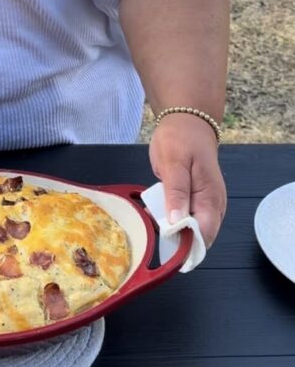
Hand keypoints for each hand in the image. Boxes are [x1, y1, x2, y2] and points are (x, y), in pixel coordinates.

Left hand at [149, 113, 226, 246]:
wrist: (188, 122)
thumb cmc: (180, 140)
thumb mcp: (173, 163)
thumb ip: (176, 193)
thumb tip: (177, 222)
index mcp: (211, 199)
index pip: (204, 235)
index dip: (186, 244)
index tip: (164, 243)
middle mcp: (214, 206)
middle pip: (199, 237)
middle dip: (177, 238)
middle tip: (153, 228)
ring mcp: (208, 204)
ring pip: (193, 229)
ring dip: (173, 229)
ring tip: (152, 218)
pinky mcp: (199, 200)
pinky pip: (188, 217)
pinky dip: (173, 218)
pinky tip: (157, 212)